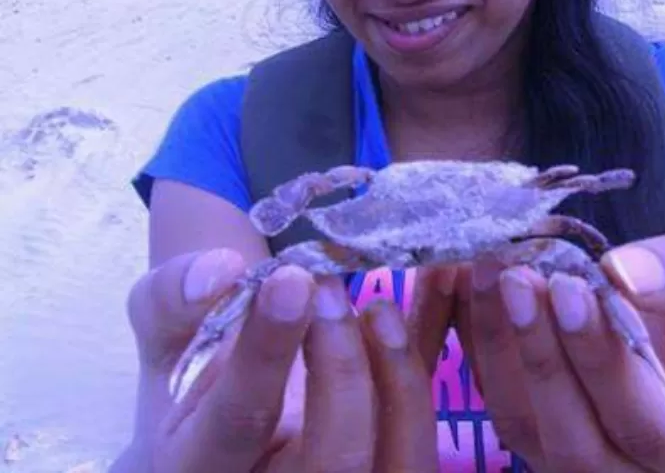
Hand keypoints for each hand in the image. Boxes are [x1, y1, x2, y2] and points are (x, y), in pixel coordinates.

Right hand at [111, 249, 438, 472]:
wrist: (227, 403)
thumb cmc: (192, 363)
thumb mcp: (164, 330)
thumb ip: (174, 298)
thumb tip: (222, 270)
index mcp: (204, 466)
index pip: (239, 423)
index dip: (266, 352)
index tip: (292, 279)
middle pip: (335, 463)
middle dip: (343, 371)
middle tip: (332, 290)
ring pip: (400, 461)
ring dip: (403, 376)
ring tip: (378, 307)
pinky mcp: (392, 460)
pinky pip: (427, 425)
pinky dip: (436, 358)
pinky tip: (441, 289)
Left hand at [448, 236, 664, 472]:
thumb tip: (621, 273)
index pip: (649, 426)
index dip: (601, 359)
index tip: (568, 288)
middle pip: (578, 443)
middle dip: (542, 355)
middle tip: (517, 278)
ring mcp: (583, 469)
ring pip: (525, 429)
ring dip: (500, 347)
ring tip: (491, 274)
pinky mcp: (537, 443)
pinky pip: (499, 405)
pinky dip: (481, 345)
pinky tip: (474, 287)